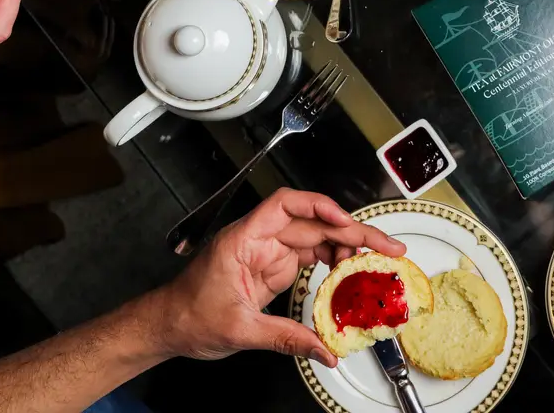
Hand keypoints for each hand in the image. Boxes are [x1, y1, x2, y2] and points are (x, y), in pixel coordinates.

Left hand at [153, 189, 405, 366]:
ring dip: (349, 245)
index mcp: (244, 239)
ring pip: (317, 238)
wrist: (170, 325)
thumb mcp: (239, 329)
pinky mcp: (274, 267)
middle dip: (351, 230)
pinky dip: (334, 262)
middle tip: (384, 245)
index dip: (320, 207)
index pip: (285, 205)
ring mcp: (268, 252)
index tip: (346, 221)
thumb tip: (323, 348)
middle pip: (312, 223)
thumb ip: (285, 338)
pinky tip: (350, 271)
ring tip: (377, 258)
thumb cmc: (188, 314)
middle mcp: (259, 239)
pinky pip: (311, 257)